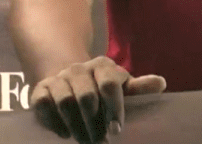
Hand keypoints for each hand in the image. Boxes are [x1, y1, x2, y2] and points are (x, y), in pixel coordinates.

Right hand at [29, 56, 166, 143]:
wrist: (70, 81)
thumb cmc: (103, 89)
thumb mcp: (122, 88)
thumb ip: (139, 89)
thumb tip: (161, 83)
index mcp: (102, 66)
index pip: (109, 85)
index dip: (114, 109)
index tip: (116, 130)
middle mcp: (78, 69)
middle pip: (86, 97)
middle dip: (94, 124)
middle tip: (100, 142)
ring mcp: (58, 78)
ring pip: (65, 102)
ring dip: (76, 127)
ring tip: (85, 141)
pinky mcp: (40, 89)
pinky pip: (43, 105)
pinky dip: (54, 122)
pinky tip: (65, 134)